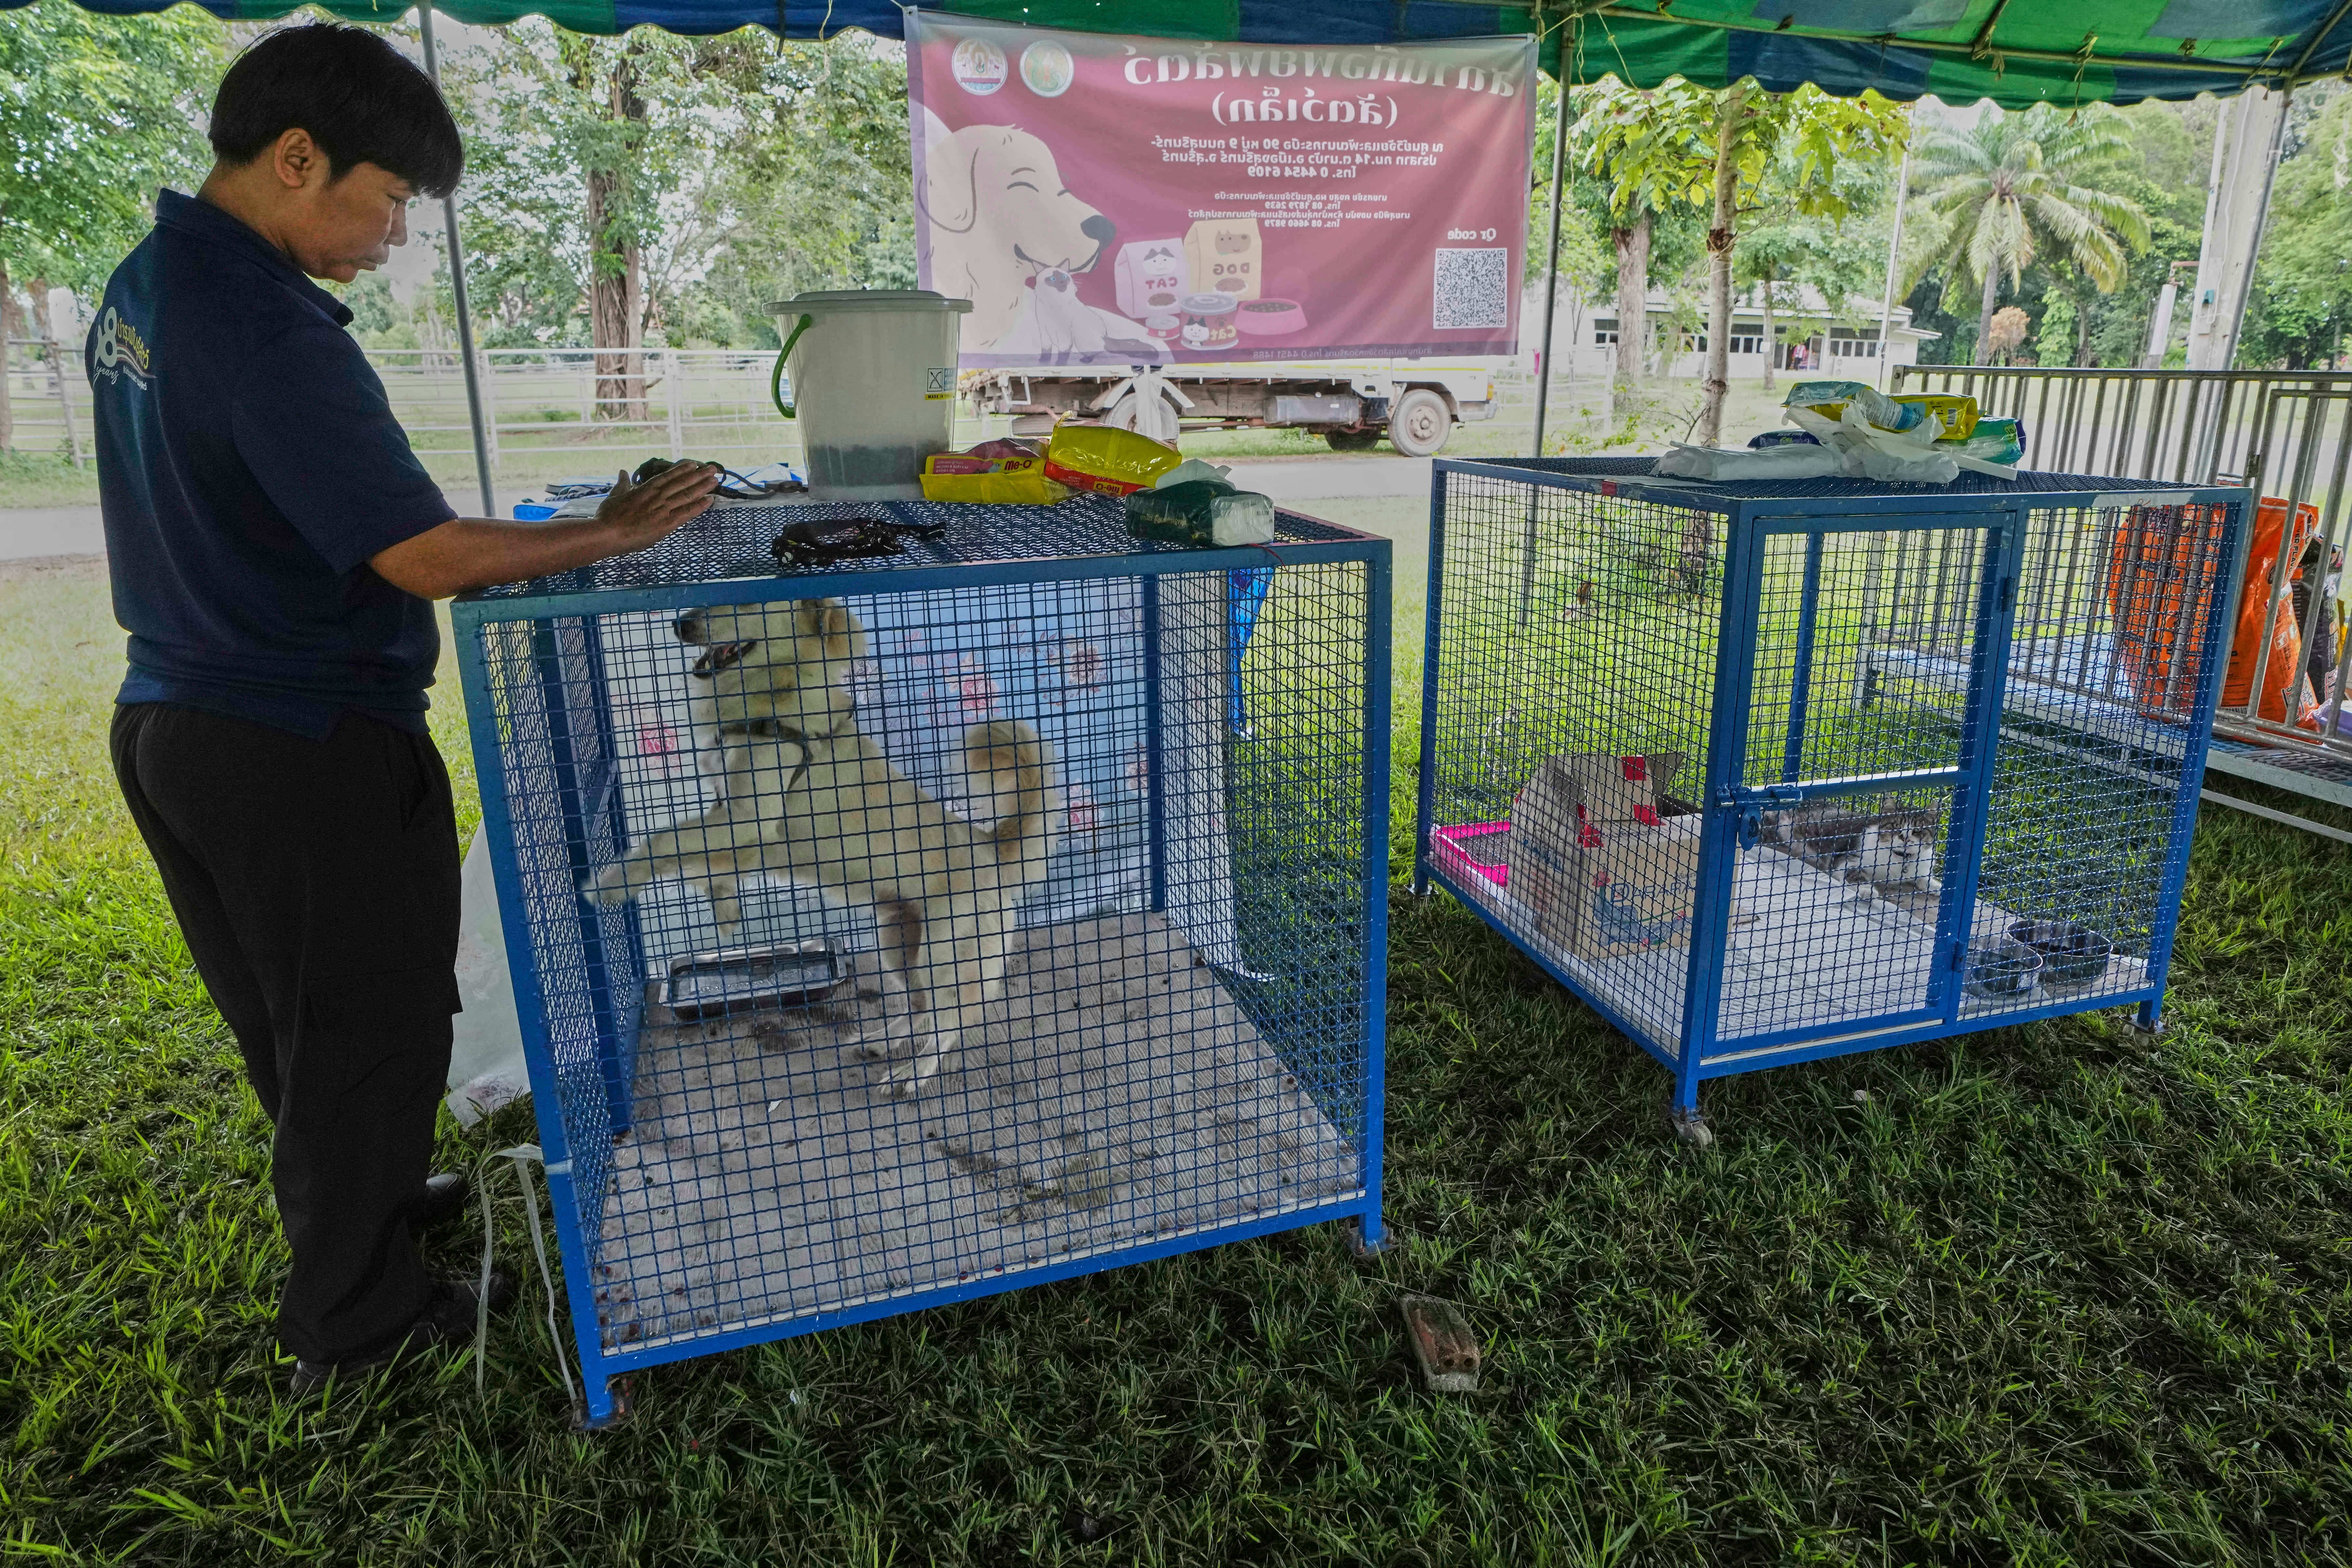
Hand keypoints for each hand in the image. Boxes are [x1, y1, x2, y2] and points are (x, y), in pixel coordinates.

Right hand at [599, 459, 721, 547]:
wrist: (606, 533)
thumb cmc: (607, 516)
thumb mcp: (614, 496)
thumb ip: (622, 484)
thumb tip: (622, 472)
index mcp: (645, 489)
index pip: (667, 476)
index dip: (682, 470)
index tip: (693, 464)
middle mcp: (656, 497)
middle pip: (682, 483)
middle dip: (698, 475)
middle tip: (713, 468)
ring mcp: (662, 510)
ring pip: (686, 495)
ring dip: (702, 487)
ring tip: (715, 480)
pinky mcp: (665, 524)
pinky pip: (686, 513)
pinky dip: (699, 506)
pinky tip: (710, 500)